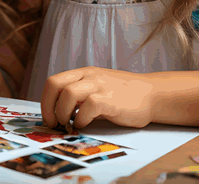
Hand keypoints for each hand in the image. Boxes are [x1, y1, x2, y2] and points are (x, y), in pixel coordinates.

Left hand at [41, 67, 155, 129]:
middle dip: (48, 107)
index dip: (45, 101)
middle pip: (55, 84)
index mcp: (84, 73)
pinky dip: (81, 120)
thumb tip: (59, 112)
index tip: (49, 117)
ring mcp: (100, 86)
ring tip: (70, 124)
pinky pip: (87, 107)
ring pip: (68, 94)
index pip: (53, 81)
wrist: (153, 94)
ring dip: (63, 113)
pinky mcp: (110, 99)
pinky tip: (85, 125)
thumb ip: (81, 95)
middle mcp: (89, 76)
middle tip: (54, 123)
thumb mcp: (98, 88)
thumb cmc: (124, 96)